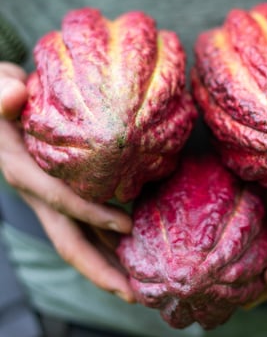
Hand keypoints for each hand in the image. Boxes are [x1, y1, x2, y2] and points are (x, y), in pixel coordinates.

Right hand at [0, 62, 133, 301]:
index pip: (59, 198)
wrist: (4, 111)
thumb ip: (1, 92)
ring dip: (107, 263)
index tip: (127, 226)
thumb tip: (14, 94)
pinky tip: (128, 248)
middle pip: (68, 240)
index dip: (90, 213)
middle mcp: (39, 194)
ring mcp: (51, 200)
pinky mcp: (61, 198)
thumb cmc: (4, 99)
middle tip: (132, 292)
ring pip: (80, 240)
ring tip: (136, 283)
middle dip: (98, 269)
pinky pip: (85, 226)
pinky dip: (106, 241)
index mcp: (24, 170)